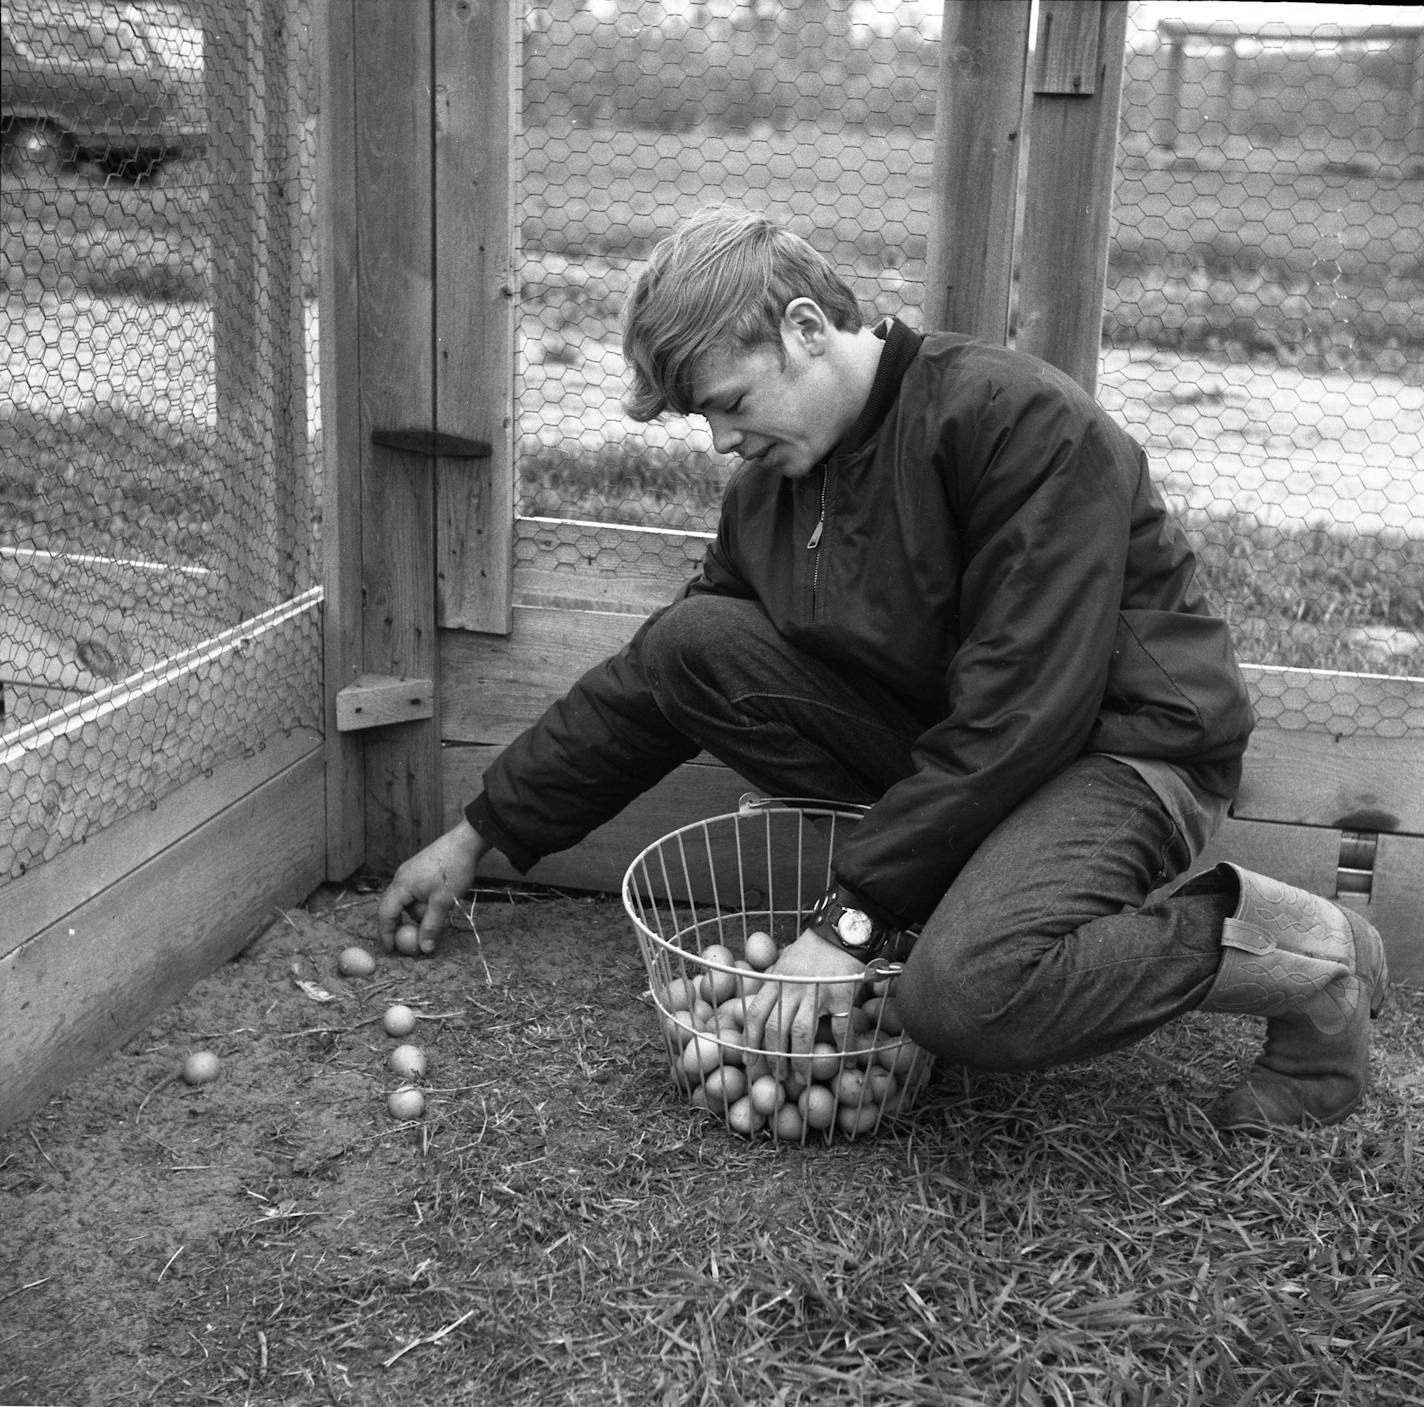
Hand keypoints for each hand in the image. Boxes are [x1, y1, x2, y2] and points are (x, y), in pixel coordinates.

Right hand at [375, 819, 486, 954]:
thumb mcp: (443, 902)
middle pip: (393, 908)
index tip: (391, 950)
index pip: (385, 914)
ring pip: (407, 902)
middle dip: (401, 926)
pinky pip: (415, 894)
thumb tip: (424, 949)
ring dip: (418, 914)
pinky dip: (423, 904)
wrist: (466, 841)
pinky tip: (440, 906)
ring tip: (438, 917)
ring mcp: (410, 873)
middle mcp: (401, 878)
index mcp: (401, 885)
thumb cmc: (453, 869)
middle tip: (412, 941)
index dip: (386, 933)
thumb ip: (431, 926)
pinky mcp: (420, 871)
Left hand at [742, 928, 864, 1077]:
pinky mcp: (841, 995)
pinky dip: (843, 1048)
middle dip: (774, 1057)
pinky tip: (845, 1063)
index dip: (750, 1040)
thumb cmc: (812, 949)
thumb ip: (773, 984)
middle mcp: (792, 988)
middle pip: (776, 1028)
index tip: (750, 1061)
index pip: (755, 1013)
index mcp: (776, 981)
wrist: (841, 932)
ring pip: (802, 1032)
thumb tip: (761, 1008)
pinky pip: (841, 1027)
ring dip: (801, 1059)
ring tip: (803, 1078)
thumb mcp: (784, 963)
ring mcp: (817, 992)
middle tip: (779, 1076)